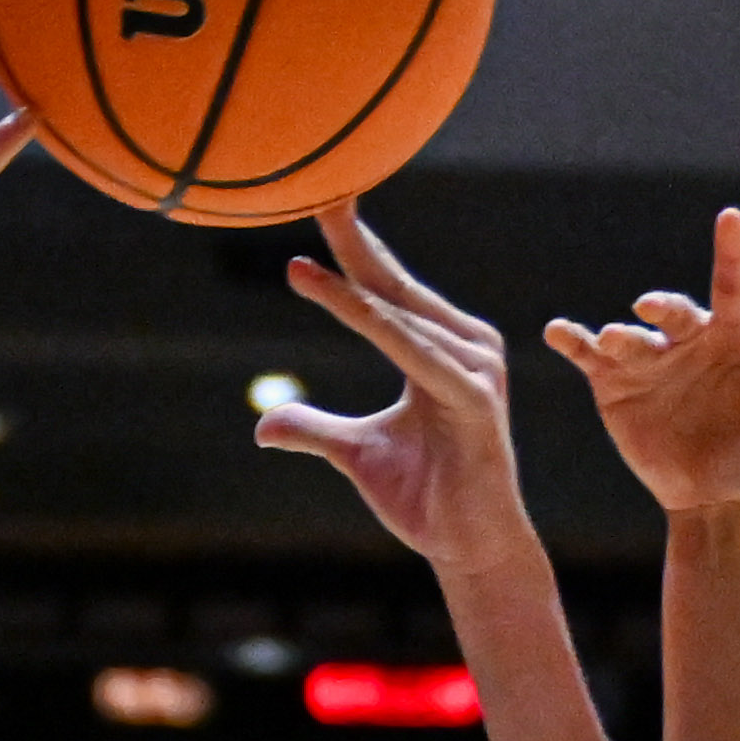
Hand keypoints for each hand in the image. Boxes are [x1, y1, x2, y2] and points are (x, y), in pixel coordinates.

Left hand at [266, 203, 529, 575]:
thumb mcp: (356, 453)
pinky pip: (412, 352)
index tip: (319, 202)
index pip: (390, 289)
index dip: (354, 250)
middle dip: (356, 240)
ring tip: (302, 264)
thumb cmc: (425, 498)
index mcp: (445, 349)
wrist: (470, 548)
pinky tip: (334, 297)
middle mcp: (468, 348)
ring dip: (351, 287)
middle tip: (319, 191)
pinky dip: (370, 323)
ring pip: (400, 317)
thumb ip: (315, 429)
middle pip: (398, 286)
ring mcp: (476, 371)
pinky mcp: (476, 399)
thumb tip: (263, 425)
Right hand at [543, 208, 739, 511]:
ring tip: (610, 341)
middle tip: (650, 309)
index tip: (732, 217)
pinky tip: (557, 333)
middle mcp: (689, 339)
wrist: (715, 493)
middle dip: (662, 307)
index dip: (732, 253)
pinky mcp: (615, 383)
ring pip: (630, 335)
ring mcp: (650, 359)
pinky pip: (590, 356)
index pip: (733, 286)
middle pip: (674, 311)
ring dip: (617, 335)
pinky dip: (572, 341)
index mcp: (734, 338)